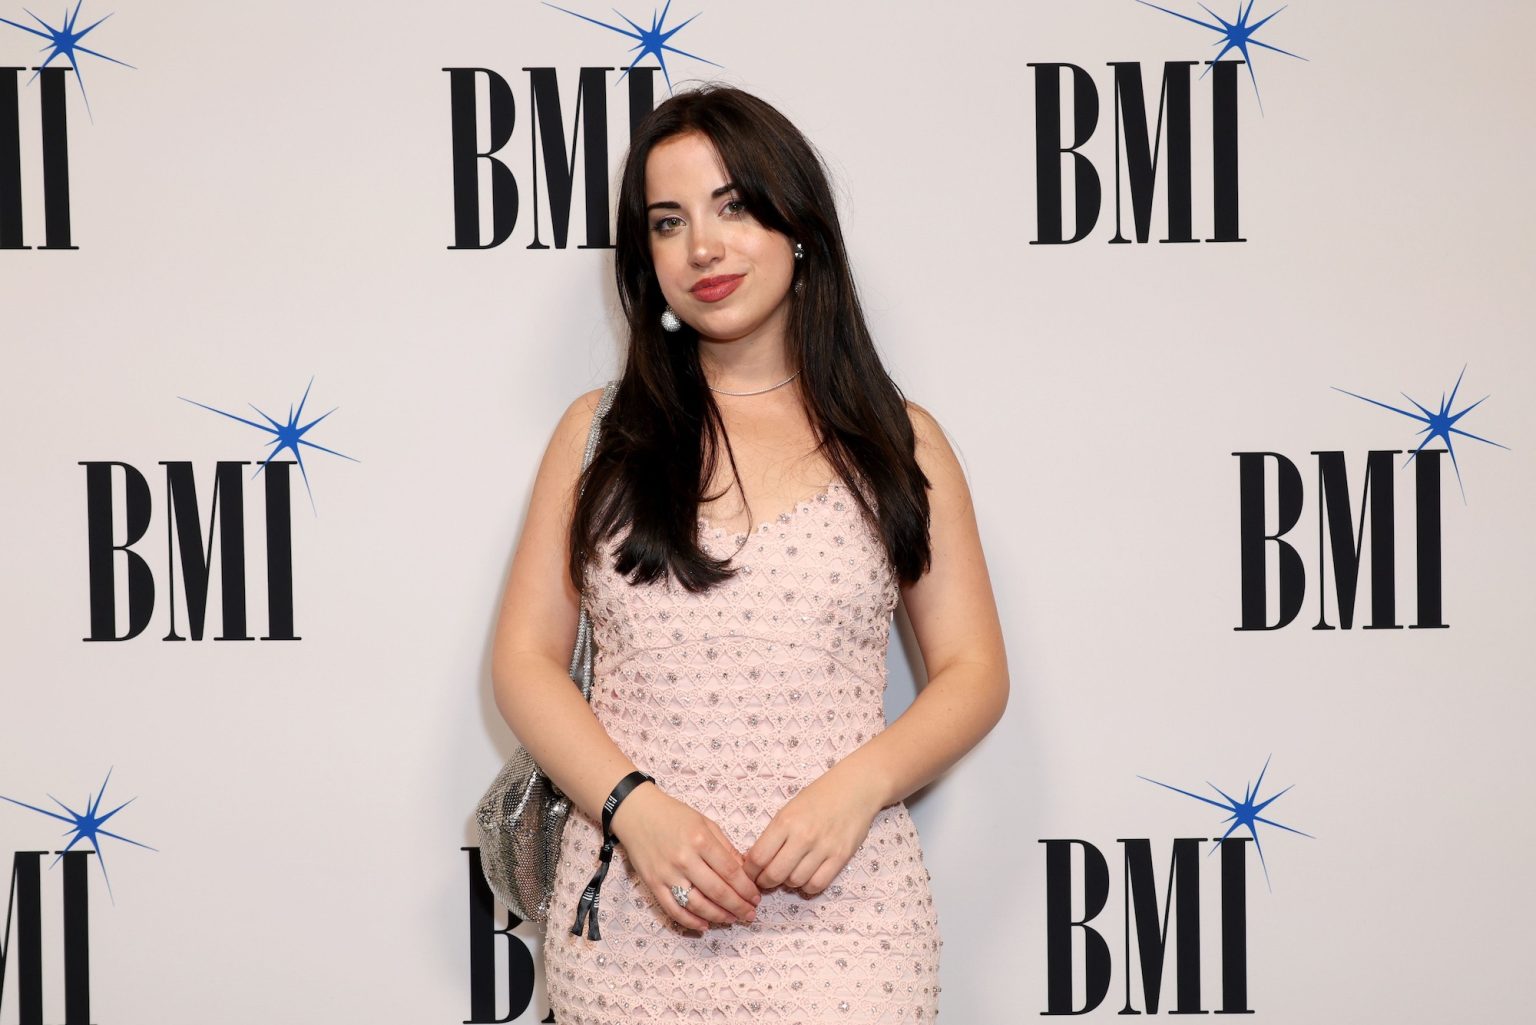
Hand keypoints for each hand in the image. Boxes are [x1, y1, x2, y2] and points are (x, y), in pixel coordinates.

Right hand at [608, 783, 761, 929]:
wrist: (637, 813)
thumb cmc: (673, 815)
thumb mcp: (705, 823)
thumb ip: (725, 847)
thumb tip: (745, 871)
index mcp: (700, 840)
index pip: (730, 872)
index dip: (746, 888)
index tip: (756, 897)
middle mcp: (684, 859)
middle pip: (717, 891)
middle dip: (738, 906)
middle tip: (750, 914)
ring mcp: (667, 874)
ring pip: (697, 905)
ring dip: (718, 916)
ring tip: (732, 920)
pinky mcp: (653, 884)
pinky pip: (673, 909)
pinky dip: (690, 921)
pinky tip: (705, 926)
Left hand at [743, 767, 885, 895]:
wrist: (854, 788)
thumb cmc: (818, 797)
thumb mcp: (788, 809)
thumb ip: (773, 834)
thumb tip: (755, 860)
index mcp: (785, 821)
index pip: (758, 857)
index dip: (749, 871)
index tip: (750, 873)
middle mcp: (803, 836)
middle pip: (774, 874)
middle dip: (765, 882)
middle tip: (766, 880)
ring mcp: (823, 847)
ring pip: (795, 882)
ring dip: (788, 883)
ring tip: (789, 874)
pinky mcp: (840, 857)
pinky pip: (818, 884)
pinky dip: (808, 887)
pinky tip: (806, 877)